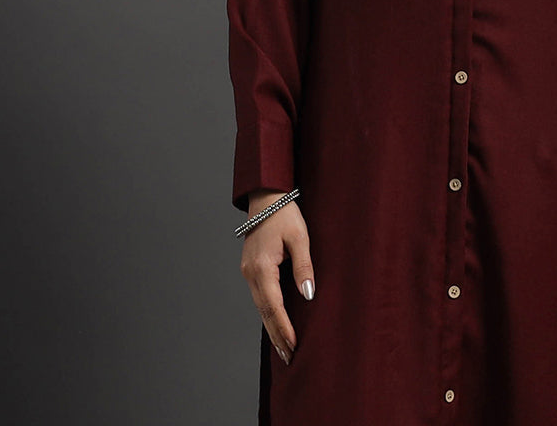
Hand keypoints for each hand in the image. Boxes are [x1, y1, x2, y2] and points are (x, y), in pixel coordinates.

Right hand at [239, 189, 315, 364]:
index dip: (284, 327)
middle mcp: (250, 273)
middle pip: (264, 312)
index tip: (293, 345)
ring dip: (272, 327)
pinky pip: (260, 297)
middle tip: (289, 357)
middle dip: (277, 335)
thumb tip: (308, 294)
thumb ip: (304, 266)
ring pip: (260, 307)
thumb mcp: (300, 237)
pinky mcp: (250, 270)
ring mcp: (247, 272)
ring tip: (284, 348)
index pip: (274, 305)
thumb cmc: (285, 214)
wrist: (266, 198)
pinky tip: (276, 324)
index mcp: (261, 267)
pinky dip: (268, 313)